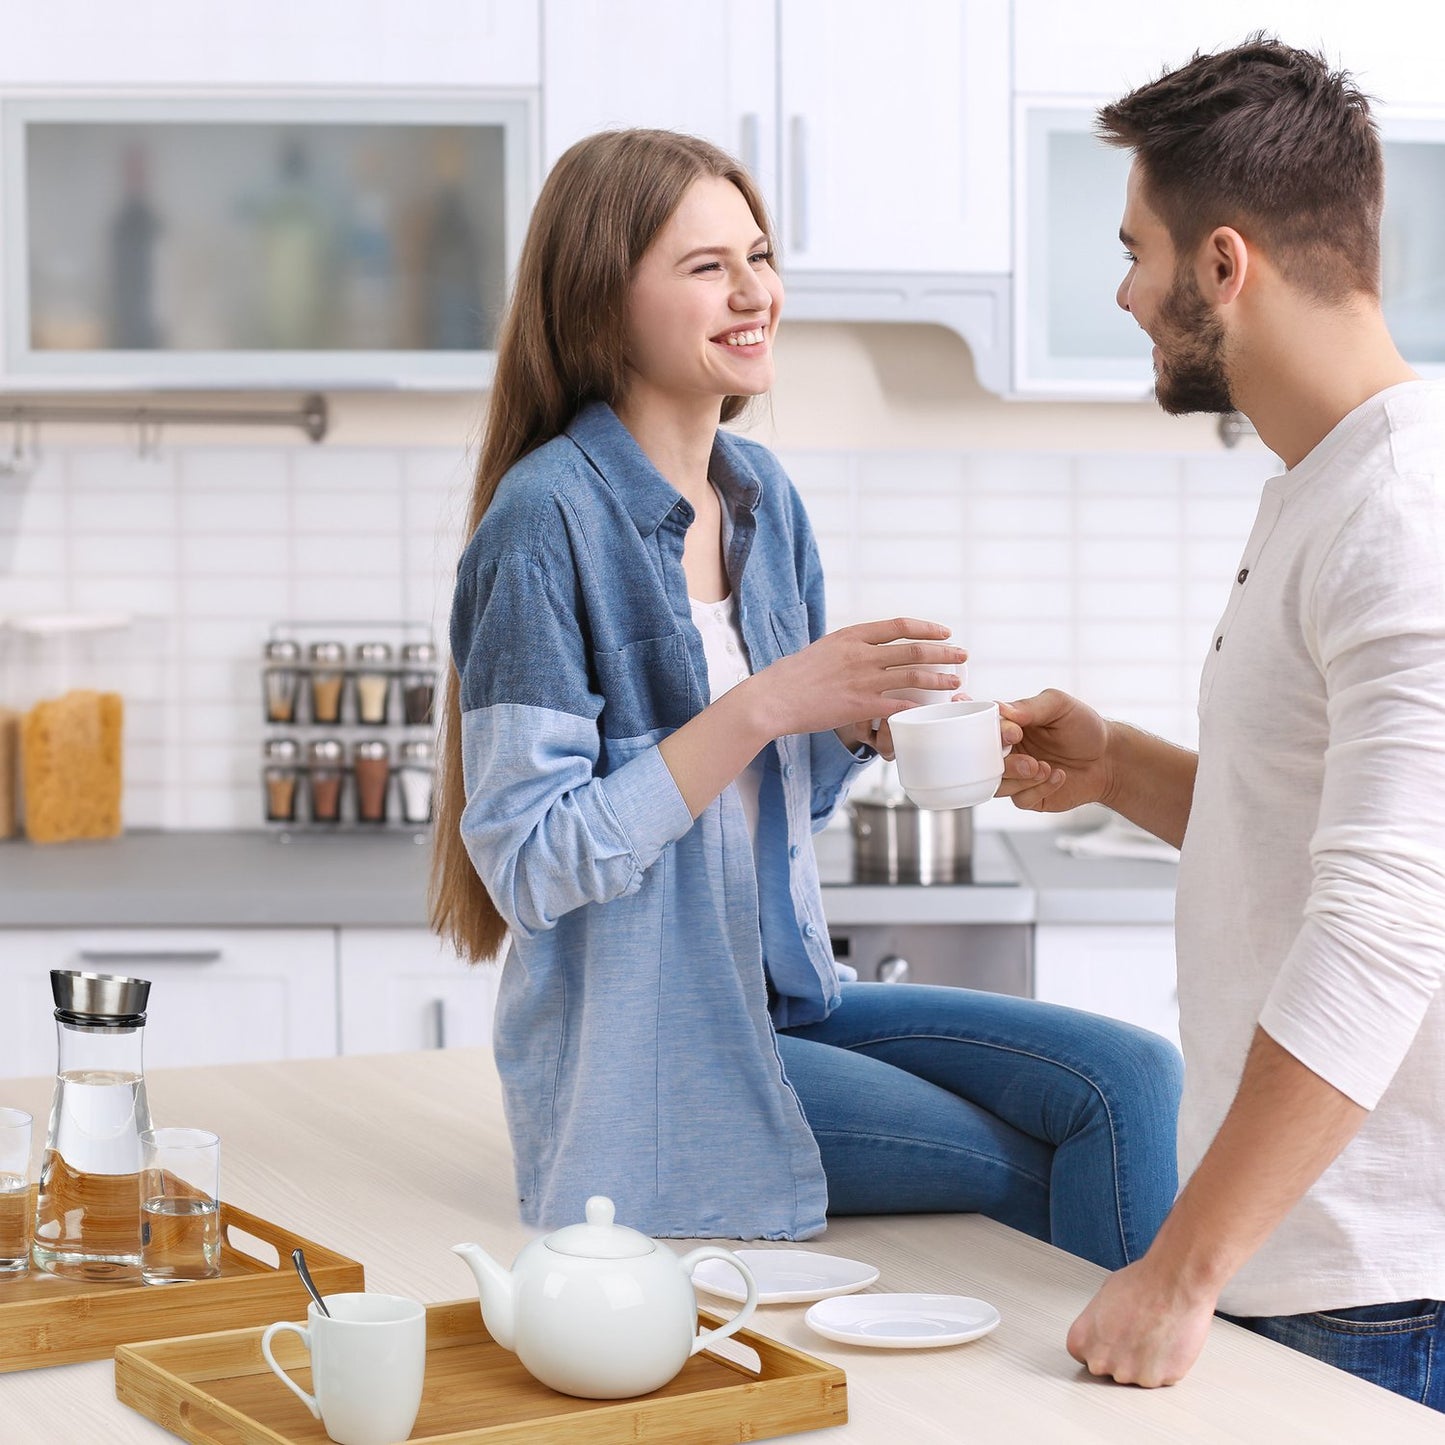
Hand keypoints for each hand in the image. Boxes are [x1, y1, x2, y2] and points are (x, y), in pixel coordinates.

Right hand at [752, 618, 966, 738]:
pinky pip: (897, 705)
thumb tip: (868, 651)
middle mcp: (861, 654)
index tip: (944, 632)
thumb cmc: (792, 675)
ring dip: (939, 679)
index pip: (900, 626)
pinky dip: (917, 706)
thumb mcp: (824, 649)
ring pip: (912, 676)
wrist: (773, 697)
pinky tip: (930, 709)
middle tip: (962, 655)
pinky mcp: (859, 706)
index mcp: (852, 636)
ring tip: (956, 681)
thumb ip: (849, 648)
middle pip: (914, 650)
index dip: (927, 628)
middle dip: (944, 652)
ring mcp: (862, 680)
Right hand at [996, 688, 1112, 812]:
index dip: (993, 734)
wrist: (1108, 758)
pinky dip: (1040, 789)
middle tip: (1030, 760)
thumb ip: (1030, 706)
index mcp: (1008, 726)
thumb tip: (1002, 709)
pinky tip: (1058, 776)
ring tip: (1045, 768)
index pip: (983, 730)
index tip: (1014, 733)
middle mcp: (1007, 751)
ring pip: (998, 785)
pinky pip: (1020, 799)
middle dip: (1006, 763)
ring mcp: (1016, 776)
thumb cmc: (1084, 727)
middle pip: (984, 763)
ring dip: (1022, 778)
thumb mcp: (1059, 706)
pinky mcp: (1029, 796)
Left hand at [1066, 1258, 1217, 1387]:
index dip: (1101, 1344)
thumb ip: (1097, 1323)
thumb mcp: (1103, 1296)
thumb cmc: (1141, 1284)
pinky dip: (1165, 1365)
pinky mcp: (1160, 1380)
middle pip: (1109, 1368)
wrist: (1174, 1284)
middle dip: (1121, 1355)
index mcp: (1082, 1341)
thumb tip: (1104, 1329)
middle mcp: (1103, 1362)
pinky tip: (1167, 1340)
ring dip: (1144, 1361)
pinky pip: (1160, 1377)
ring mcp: (1131, 1375)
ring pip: (1136, 1375)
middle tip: (1135, 1332)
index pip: (1084, 1356)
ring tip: (1154, 1332)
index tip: (1111, 1335)